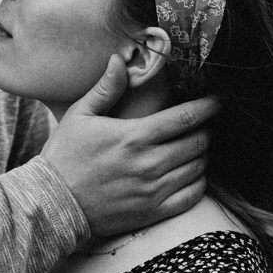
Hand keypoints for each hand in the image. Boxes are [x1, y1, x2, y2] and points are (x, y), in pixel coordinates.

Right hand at [42, 55, 219, 238]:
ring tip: (196, 148)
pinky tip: (192, 175)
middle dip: (206, 131)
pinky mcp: (153, 212)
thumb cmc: (64, 157)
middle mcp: (149, 163)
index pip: (185, 117)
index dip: (208, 107)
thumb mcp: (80, 116)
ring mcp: (153, 190)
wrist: (52, 204)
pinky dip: (199, 183)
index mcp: (135, 136)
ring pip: (198, 168)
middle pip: (198, 142)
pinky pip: (192, 197)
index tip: (219, 101)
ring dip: (202, 156)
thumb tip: (120, 60)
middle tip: (203, 126)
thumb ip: (105, 88)